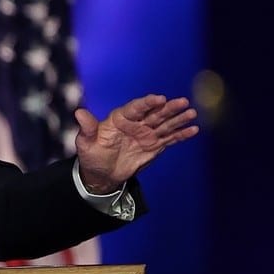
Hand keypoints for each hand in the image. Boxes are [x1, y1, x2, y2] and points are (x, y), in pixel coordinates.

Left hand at [74, 95, 197, 193]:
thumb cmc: (92, 155)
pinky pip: (169, 139)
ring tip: (192, 113)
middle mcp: (136, 123)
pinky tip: (193, 129)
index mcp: (120, 118)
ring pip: (165, 124)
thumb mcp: (85, 143)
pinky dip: (181, 135)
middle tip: (183, 102)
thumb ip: (87, 128)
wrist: (101, 174)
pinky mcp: (154, 145)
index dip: (147, 103)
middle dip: (169, 108)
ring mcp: (147, 134)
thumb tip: (79, 112)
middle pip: (154, 113)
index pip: (135, 108)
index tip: (159, 98)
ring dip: (179, 119)